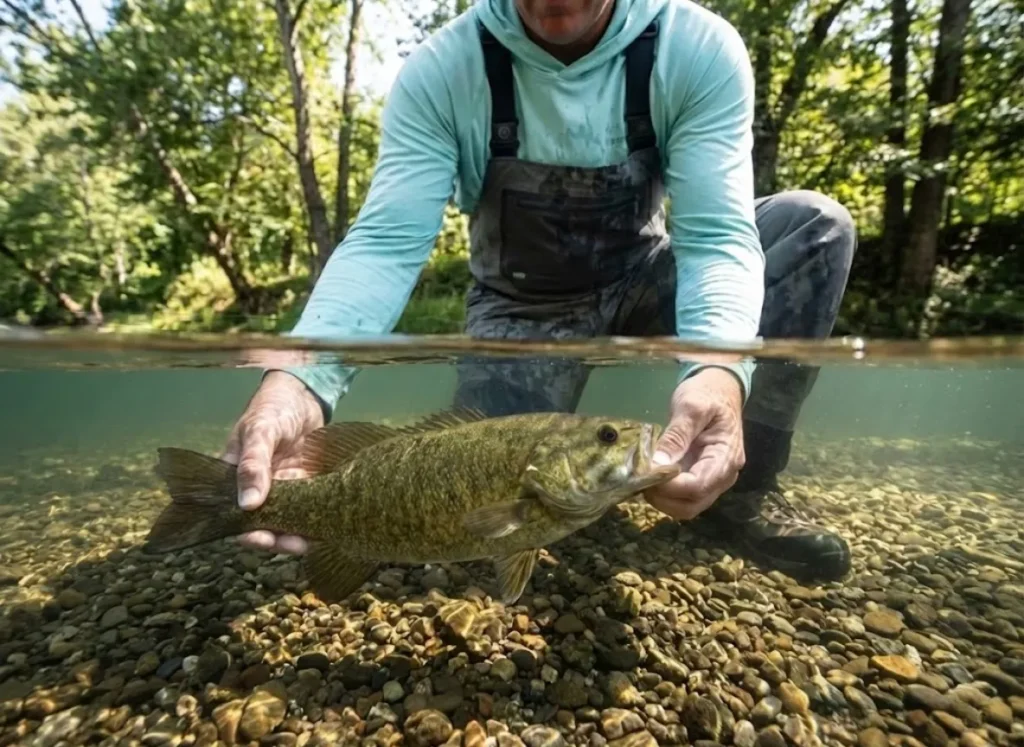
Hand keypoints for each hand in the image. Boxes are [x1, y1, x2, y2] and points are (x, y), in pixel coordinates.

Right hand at [222, 370, 324, 553]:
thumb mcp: (260, 431)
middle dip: (278, 539)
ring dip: (298, 534)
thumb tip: (248, 504)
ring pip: (289, 521)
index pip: (234, 513)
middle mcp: (259, 488)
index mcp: (235, 478)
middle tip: (295, 545)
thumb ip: (253, 464)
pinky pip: (310, 508)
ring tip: (313, 540)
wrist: (303, 395)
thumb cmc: (272, 408)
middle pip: (264, 524)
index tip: (261, 538)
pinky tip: (329, 527)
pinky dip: (317, 519)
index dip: (246, 530)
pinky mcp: (307, 486)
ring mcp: (284, 488)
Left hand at [644, 367, 744, 519]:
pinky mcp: (700, 478)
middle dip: (662, 497)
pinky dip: (664, 493)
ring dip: (661, 498)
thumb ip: (677, 435)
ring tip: (643, 475)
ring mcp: (713, 479)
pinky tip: (650, 475)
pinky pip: (682, 497)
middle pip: (692, 504)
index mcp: (726, 457)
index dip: (669, 486)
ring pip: (686, 506)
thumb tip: (658, 463)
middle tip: (639, 476)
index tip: (645, 472)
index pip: (698, 486)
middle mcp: (724, 475)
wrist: (720, 389)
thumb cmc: (707, 394)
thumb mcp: (691, 406)